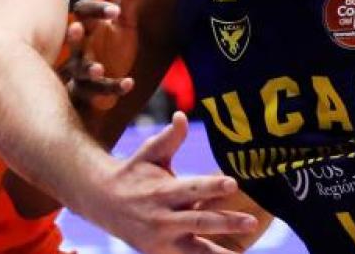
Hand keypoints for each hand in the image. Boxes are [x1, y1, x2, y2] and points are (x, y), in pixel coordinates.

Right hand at [63, 0, 144, 110]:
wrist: (110, 84)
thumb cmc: (114, 49)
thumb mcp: (126, 24)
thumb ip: (131, 0)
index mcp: (88, 28)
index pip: (84, 13)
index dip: (97, 10)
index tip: (116, 10)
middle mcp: (80, 49)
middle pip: (72, 42)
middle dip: (74, 36)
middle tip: (77, 28)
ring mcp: (81, 72)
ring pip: (78, 71)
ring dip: (88, 69)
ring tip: (99, 69)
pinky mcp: (87, 93)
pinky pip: (96, 92)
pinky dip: (113, 88)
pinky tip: (129, 84)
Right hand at [77, 112, 259, 253]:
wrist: (102, 202)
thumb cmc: (133, 173)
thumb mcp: (148, 154)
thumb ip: (169, 138)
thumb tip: (182, 115)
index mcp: (163, 191)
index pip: (192, 189)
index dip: (213, 187)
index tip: (233, 183)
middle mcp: (163, 218)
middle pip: (200, 222)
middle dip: (227, 222)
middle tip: (252, 222)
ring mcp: (162, 240)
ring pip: (196, 250)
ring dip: (219, 252)